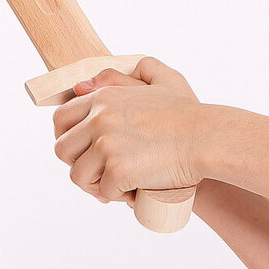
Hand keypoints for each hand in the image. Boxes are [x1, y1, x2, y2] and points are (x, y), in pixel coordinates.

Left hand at [51, 57, 204, 205]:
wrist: (207, 139)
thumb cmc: (191, 114)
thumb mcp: (166, 80)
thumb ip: (138, 71)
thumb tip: (97, 80)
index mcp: (103, 98)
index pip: (61, 120)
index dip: (70, 141)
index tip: (86, 154)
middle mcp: (98, 119)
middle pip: (62, 150)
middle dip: (79, 165)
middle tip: (101, 174)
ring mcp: (106, 145)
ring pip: (78, 175)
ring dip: (94, 186)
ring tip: (115, 188)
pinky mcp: (119, 171)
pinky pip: (105, 191)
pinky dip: (118, 198)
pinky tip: (131, 196)